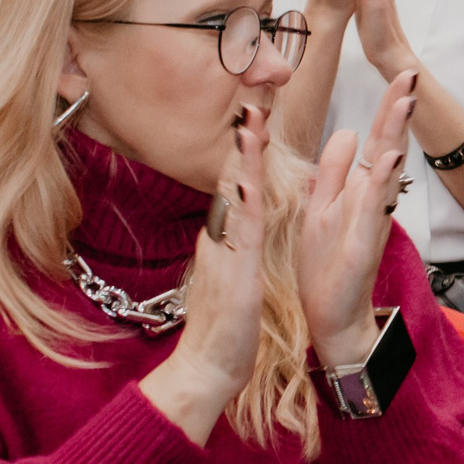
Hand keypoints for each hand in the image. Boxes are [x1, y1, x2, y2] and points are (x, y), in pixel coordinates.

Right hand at [143, 106, 272, 441]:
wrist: (208, 367)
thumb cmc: (226, 324)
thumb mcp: (234, 270)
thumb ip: (233, 242)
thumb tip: (235, 218)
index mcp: (225, 236)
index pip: (237, 181)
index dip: (246, 147)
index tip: (255, 111)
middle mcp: (220, 236)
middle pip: (231, 177)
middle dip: (243, 138)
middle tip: (252, 96)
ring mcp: (224, 252)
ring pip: (233, 196)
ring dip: (241, 158)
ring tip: (248, 121)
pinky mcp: (234, 273)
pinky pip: (239, 234)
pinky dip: (241, 205)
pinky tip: (244, 180)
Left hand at [297, 69, 417, 367]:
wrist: (332, 316)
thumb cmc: (327, 266)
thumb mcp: (323, 207)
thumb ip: (333, 171)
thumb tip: (348, 130)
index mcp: (358, 188)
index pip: (377, 137)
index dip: (388, 105)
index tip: (400, 70)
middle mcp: (370, 199)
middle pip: (389, 144)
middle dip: (399, 109)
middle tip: (412, 71)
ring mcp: (370, 219)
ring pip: (387, 170)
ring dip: (396, 134)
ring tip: (406, 101)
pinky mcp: (364, 243)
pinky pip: (374, 207)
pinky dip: (380, 182)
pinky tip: (387, 158)